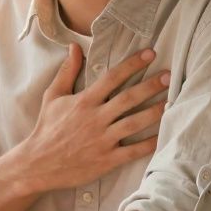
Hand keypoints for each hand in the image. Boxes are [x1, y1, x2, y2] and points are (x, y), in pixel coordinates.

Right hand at [9, 44, 168, 193]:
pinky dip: (149, 144)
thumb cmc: (47, 128)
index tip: (150, 53)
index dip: (132, 64)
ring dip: (154, 112)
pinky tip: (163, 135)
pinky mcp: (107, 159)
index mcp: (84, 101)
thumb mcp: (53, 96)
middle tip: (169, 76)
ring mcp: (102, 140)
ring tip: (171, 101)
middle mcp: (95, 119)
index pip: (112, 78)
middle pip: (128, 99)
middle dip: (150, 86)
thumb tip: (75, 47)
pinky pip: (133, 151)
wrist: (39, 163)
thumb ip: (67, 71)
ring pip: (134, 123)